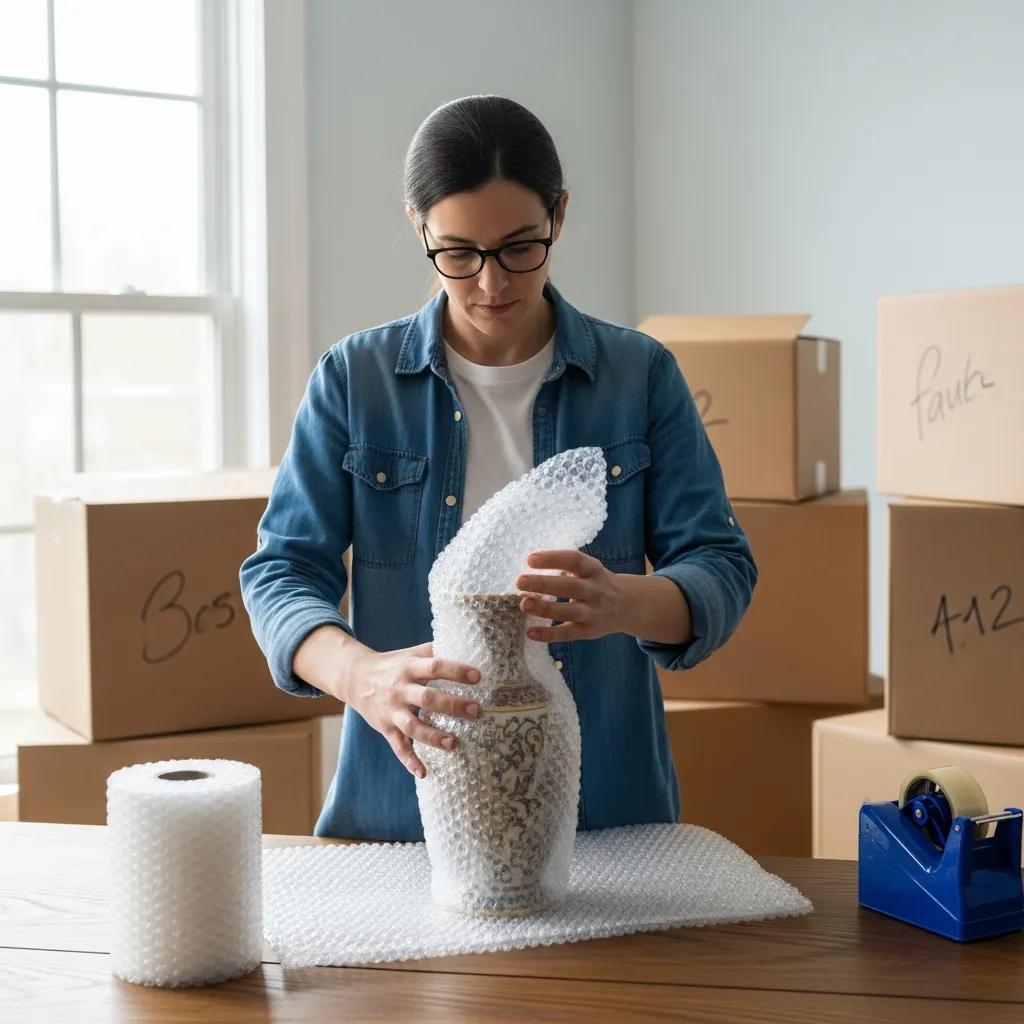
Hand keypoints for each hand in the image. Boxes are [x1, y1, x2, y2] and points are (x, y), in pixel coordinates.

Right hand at [346, 642, 480, 778]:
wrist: (354, 677)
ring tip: (455, 743)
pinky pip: (398, 747)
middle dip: (452, 705)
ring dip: (434, 736)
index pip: (434, 667)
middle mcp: (400, 689)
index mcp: (409, 667)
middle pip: (427, 698)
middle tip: (476, 710)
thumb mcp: (411, 653)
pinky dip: (409, 761)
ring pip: (413, 726)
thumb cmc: (393, 664)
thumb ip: (435, 650)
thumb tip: (466, 644)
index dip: (455, 671)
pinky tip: (423, 773)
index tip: (477, 677)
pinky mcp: (386, 728)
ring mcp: (392, 710)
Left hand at [515, 549, 623, 642]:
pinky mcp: (588, 631)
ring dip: (544, 608)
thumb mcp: (588, 569)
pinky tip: (530, 632)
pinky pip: (567, 634)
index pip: (574, 560)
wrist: (627, 606)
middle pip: (569, 586)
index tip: (530, 559)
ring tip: (523, 604)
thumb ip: (565, 568)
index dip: (552, 559)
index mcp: (593, 570)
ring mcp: (592, 612)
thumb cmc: (596, 583)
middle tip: (520, 581)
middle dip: (543, 584)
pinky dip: (548, 635)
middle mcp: (594, 590)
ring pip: (567, 611)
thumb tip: (531, 569)